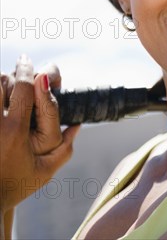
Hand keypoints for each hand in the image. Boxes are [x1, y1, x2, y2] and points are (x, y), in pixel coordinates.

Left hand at [0, 55, 79, 212]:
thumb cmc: (15, 187)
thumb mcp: (45, 172)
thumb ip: (65, 149)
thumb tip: (76, 125)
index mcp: (16, 131)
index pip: (24, 88)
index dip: (28, 70)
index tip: (29, 61)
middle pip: (1, 82)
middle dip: (12, 73)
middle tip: (20, 70)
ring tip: (8, 85)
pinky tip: (0, 97)